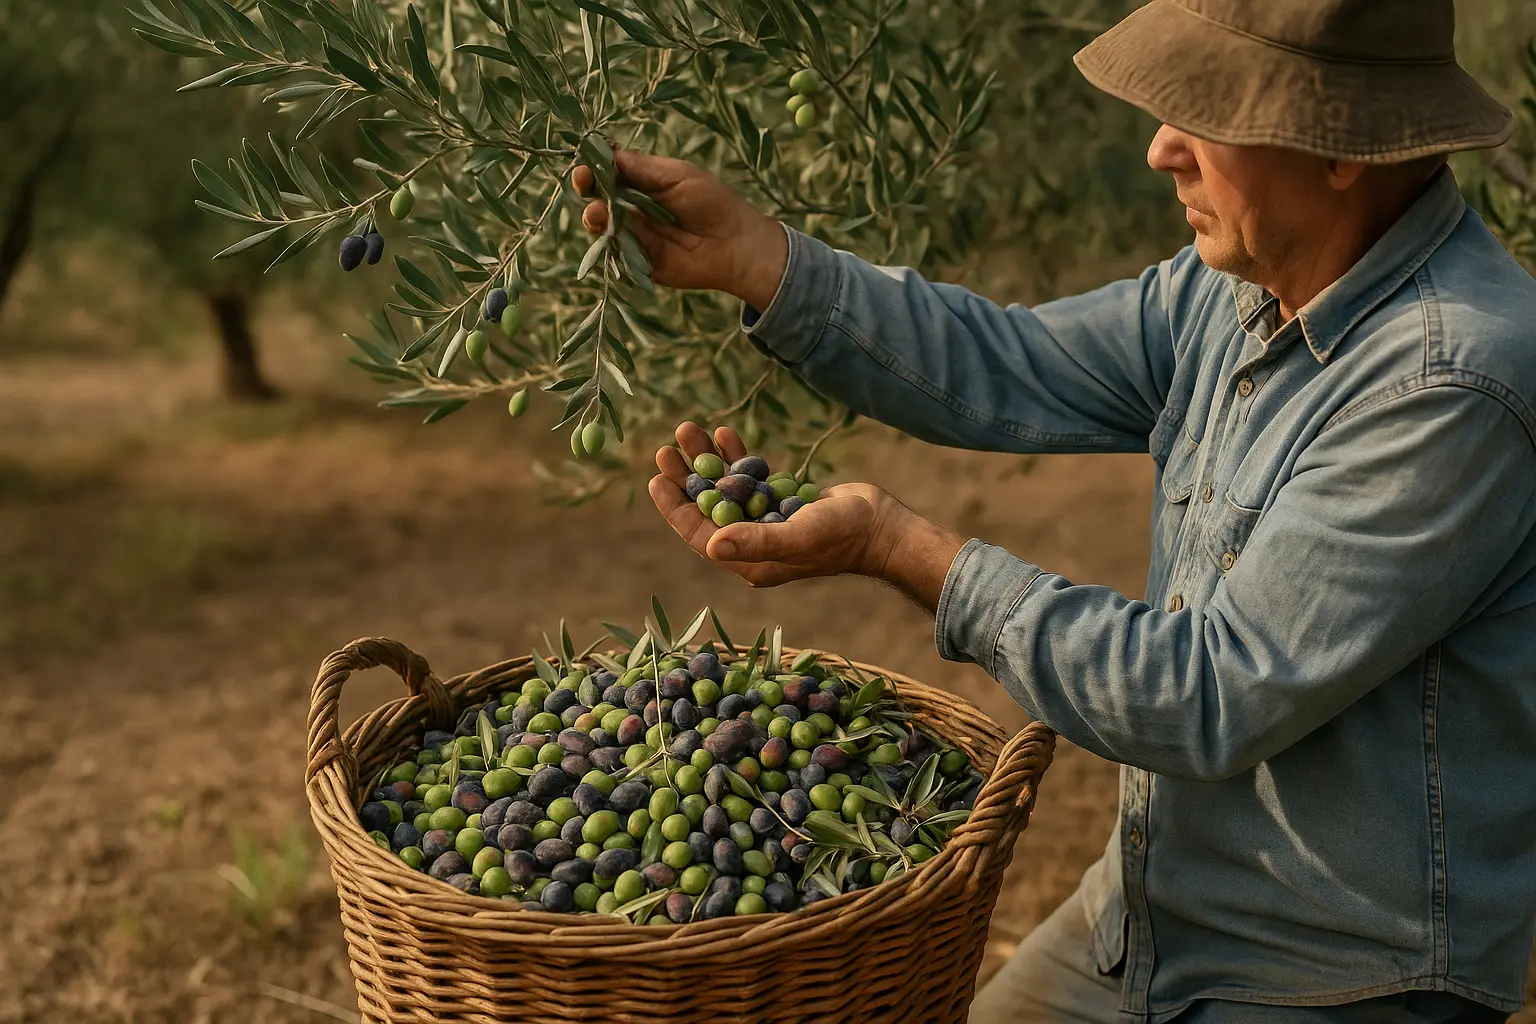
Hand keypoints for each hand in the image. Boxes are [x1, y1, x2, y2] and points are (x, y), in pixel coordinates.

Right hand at [573, 150, 787, 310]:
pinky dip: (610, 243)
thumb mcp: (677, 175)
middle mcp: (633, 208)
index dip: (594, 167)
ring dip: (595, 217)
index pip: (608, 172)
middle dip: (588, 189)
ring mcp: (633, 236)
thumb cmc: (712, 202)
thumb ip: (641, 167)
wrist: (734, 245)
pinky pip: (615, 252)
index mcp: (642, 183)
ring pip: (601, 225)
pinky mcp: (638, 262)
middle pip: (598, 197)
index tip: (585, 162)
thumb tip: (606, 152)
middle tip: (584, 182)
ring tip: (598, 212)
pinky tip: (611, 233)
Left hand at [650, 422, 901, 587]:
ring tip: (689, 428)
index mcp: (749, 561)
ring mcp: (766, 519)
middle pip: (707, 507)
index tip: (656, 478)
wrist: (882, 526)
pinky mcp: (780, 500)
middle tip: (667, 447)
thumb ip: (757, 542)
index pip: (699, 534)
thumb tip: (711, 545)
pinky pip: (748, 477)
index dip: (675, 508)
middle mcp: (752, 542)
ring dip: (708, 459)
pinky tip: (723, 433)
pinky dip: (736, 457)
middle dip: (686, 477)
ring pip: (725, 487)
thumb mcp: (799, 537)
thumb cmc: (842, 536)